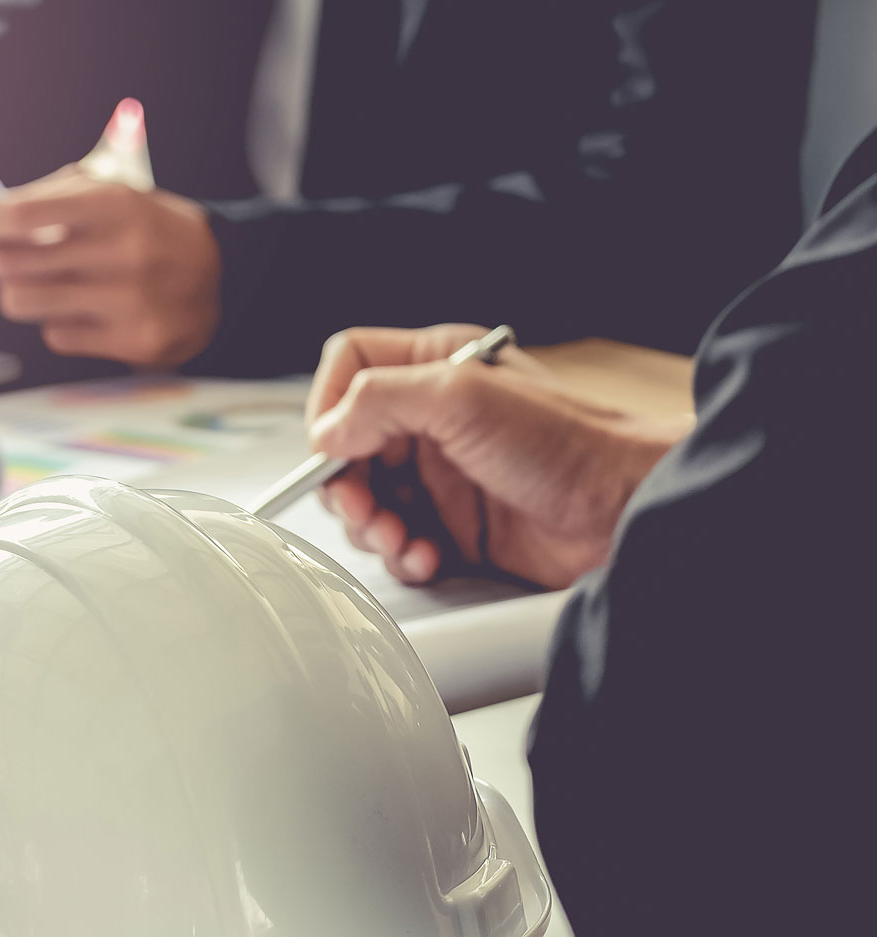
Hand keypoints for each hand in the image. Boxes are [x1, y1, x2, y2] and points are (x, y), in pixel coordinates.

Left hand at [0, 167, 220, 366]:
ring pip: (29, 303)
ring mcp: (130, 300)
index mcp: (117, 205)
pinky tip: (76, 309)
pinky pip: (59, 335)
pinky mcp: (134, 340)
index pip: (27, 214)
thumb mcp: (114, 194)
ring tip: (24, 282)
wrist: (222, 275)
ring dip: (15, 293)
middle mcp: (125, 252)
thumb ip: (55, 198)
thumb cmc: (150, 228)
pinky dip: (55, 322)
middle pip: (17, 263)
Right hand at [307, 325, 689, 588]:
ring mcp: (440, 473)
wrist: (624, 512)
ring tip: (402, 539)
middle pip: (346, 445)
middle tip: (365, 508)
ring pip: (365, 500)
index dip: (329, 406)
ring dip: (373, 528)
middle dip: (346, 485)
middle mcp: (433, 417)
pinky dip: (403, 555)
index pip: (348, 366)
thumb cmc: (571, 445)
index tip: (333, 448)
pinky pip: (397, 542)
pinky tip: (430, 556)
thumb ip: (380, 400)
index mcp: (435, 366)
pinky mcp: (452, 524)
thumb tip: (327, 431)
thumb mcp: (463, 399)